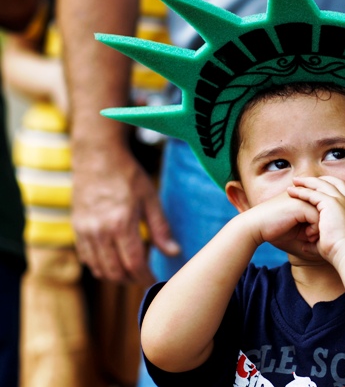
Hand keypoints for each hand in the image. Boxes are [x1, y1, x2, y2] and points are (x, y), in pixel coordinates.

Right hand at [72, 146, 179, 284]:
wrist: (97, 157)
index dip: (145, 277)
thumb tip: (174, 252)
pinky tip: (113, 262)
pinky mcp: (76, 228)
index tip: (155, 281)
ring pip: (99, 269)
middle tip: (144, 278)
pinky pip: (86, 258)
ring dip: (116, 276)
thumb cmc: (128, 176)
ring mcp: (85, 231)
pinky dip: (100, 267)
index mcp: (121, 224)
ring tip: (131, 273)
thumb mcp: (151, 199)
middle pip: (115, 271)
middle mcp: (100, 231)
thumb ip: (160, 229)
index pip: (134, 263)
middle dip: (132, 280)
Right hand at [234, 191, 320, 250]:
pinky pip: (318, 218)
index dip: (325, 220)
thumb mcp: (297, 228)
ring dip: (321, 228)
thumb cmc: (274, 230)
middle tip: (318, 238)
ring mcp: (303, 197)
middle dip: (326, 224)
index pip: (325, 205)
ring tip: (312, 238)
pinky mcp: (300, 205)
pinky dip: (315, 230)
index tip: (320, 236)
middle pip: (328, 208)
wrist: (255, 227)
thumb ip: (311, 226)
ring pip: (325, 214)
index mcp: (303, 195)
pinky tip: (308, 237)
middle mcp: (305, 193)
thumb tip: (326, 235)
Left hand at [287, 176, 344, 262]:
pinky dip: (301, 191)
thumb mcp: (331, 239)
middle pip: (333, 181)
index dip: (329, 183)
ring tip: (294, 181)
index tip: (316, 184)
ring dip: (306, 182)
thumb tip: (305, 246)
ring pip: (321, 184)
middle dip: (317, 179)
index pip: (343, 186)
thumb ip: (318, 239)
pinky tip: (291, 191)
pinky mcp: (332, 203)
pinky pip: (313, 193)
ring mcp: (342, 200)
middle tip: (302, 179)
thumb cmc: (339, 250)